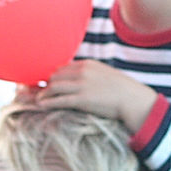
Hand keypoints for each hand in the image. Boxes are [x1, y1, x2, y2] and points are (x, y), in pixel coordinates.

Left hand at [33, 60, 157, 132]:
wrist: (133, 99)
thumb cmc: (122, 90)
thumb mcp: (106, 75)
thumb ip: (92, 74)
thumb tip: (82, 80)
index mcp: (88, 64)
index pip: (63, 68)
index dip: (54, 77)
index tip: (48, 83)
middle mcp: (82, 72)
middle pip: (55, 76)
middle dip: (47, 85)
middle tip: (41, 92)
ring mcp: (81, 85)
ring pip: (54, 87)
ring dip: (43, 94)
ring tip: (38, 100)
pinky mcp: (82, 100)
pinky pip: (59, 100)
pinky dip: (47, 103)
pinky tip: (41, 106)